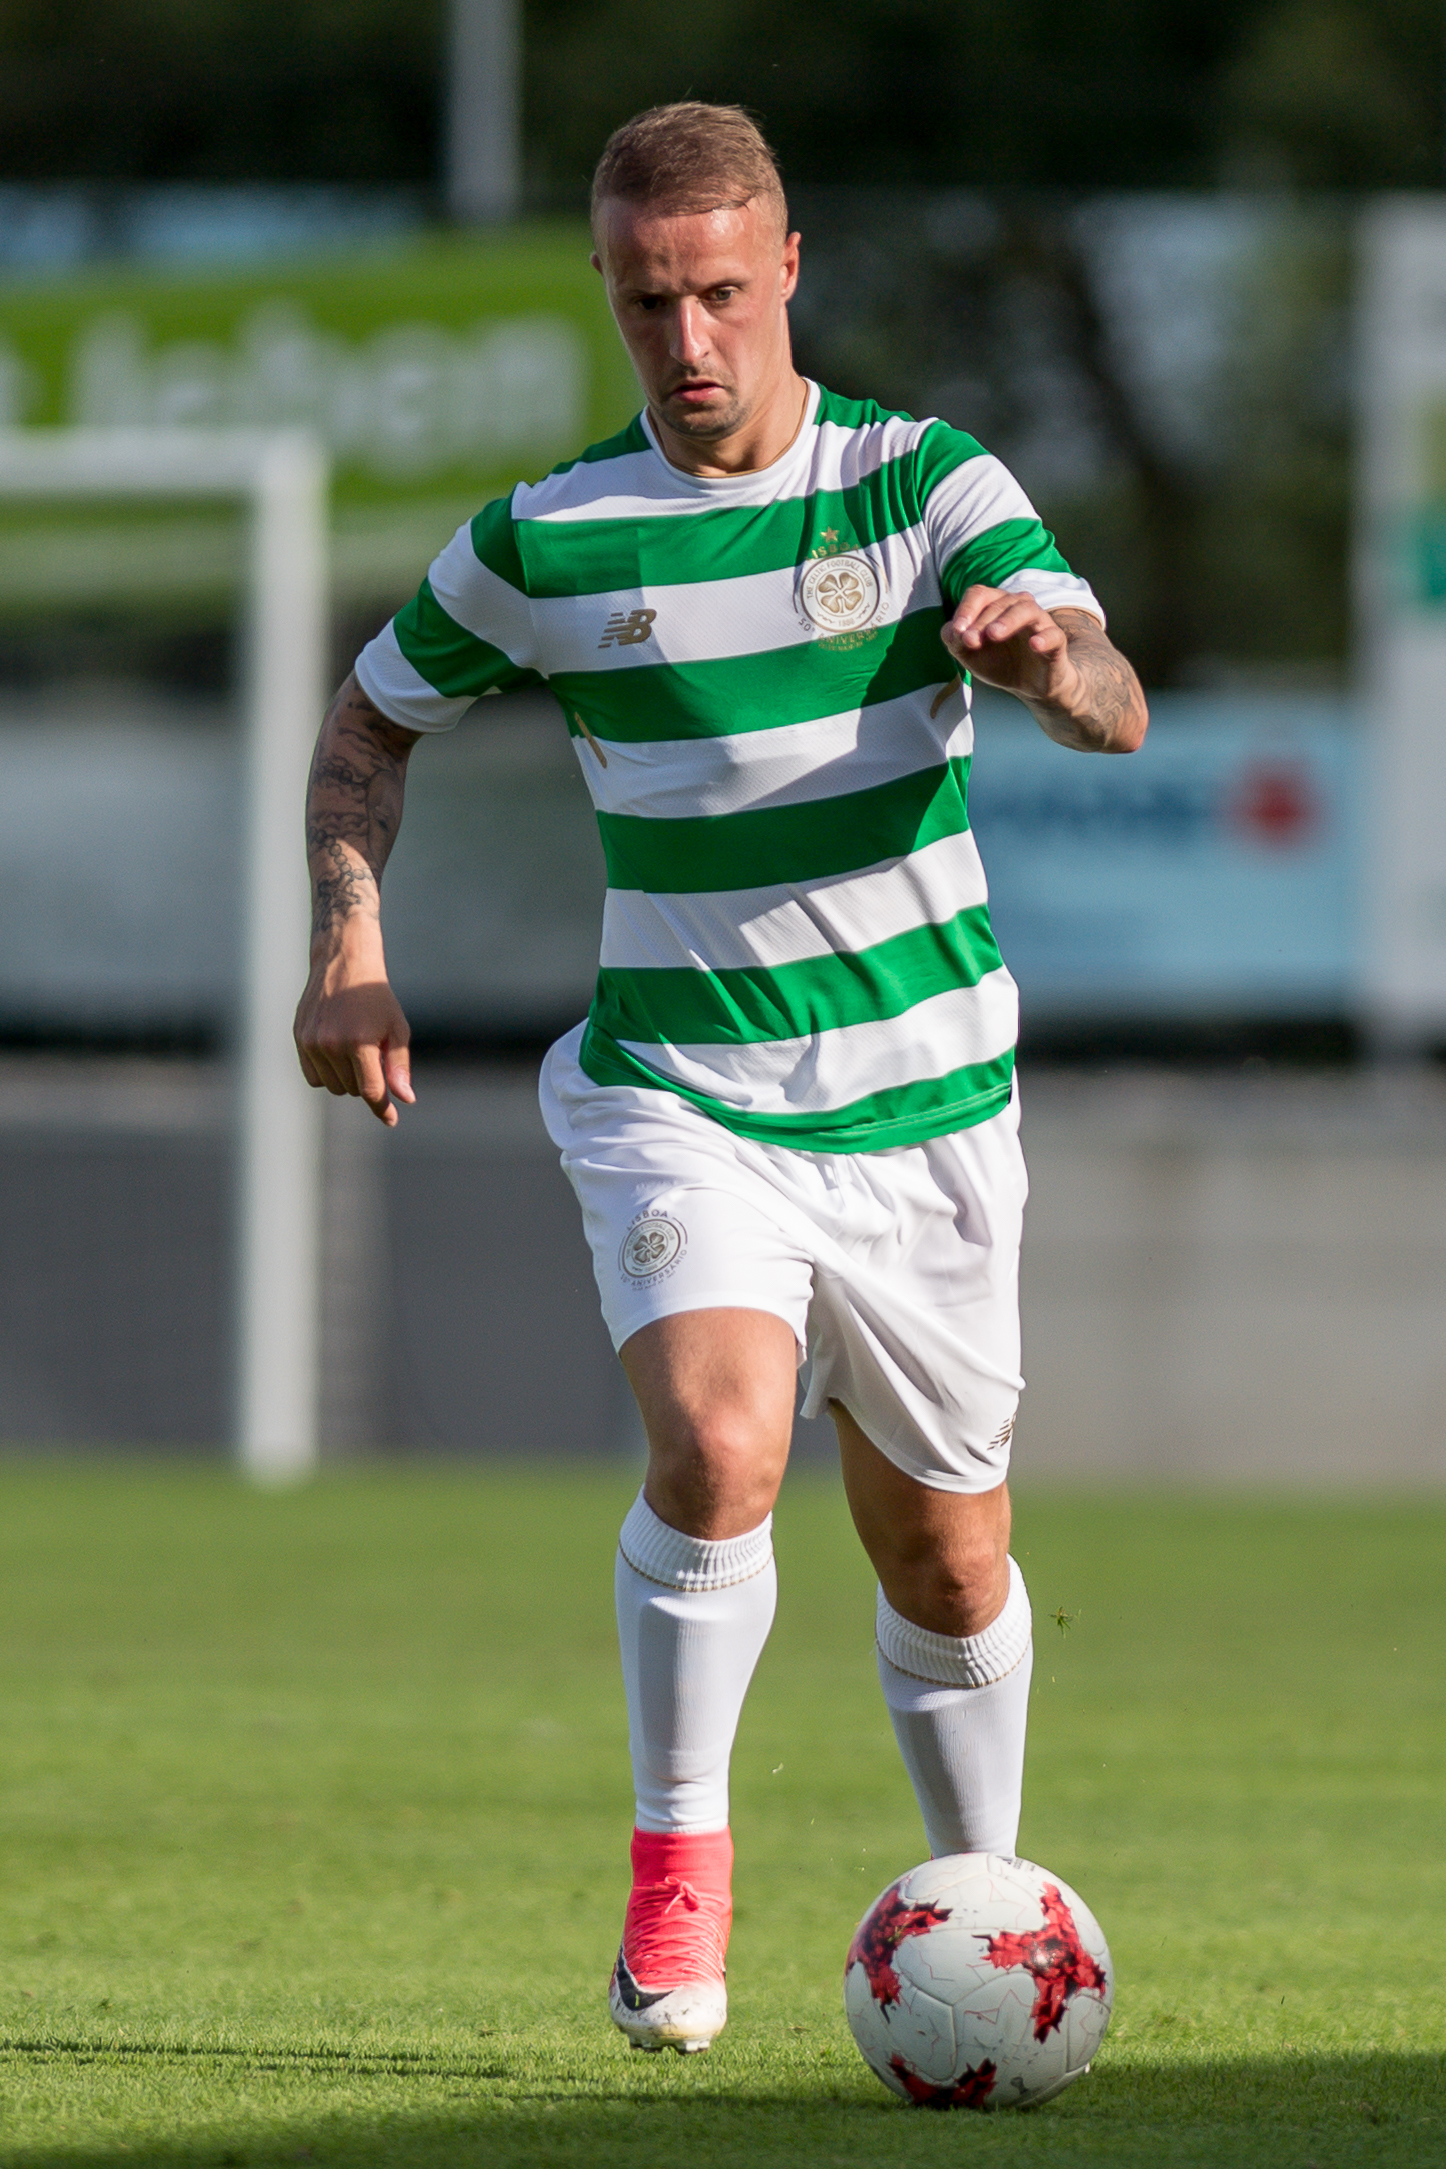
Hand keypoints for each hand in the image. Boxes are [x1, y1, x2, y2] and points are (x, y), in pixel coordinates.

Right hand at [294, 954, 414, 1126]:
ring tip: (356, 1050)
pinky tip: (337, 1053)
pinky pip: (313, 1077)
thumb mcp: (397, 1029)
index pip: (371, 1091)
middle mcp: (332, 1044)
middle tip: (374, 1055)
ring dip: (347, 1079)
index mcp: (359, 1042)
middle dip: (367, 1081)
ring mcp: (312, 1043)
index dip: (382, 1109)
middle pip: (352, 1090)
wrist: (344, 964)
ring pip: (332, 1086)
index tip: (391, 1119)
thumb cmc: (377, 998)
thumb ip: (399, 1066)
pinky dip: (327, 1074)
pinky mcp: (299, 1039)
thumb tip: (405, 1099)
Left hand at [942, 588, 1145, 753]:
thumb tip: (950, 630)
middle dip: (981, 621)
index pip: (979, 594)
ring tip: (993, 634)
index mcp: (996, 607)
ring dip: (1008, 620)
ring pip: (1026, 609)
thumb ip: (956, 642)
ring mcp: (1039, 622)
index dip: (966, 609)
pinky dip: (1044, 638)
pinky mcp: (1056, 641)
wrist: (1032, 687)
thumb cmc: (1001, 663)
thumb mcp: (971, 656)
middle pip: (1000, 602)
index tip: (957, 631)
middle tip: (969, 641)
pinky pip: (1053, 634)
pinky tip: (1034, 645)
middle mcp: (1018, 608)